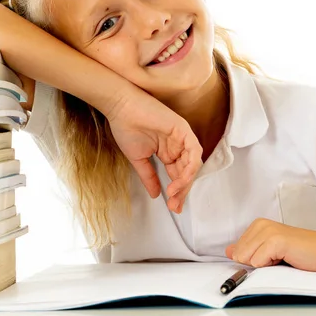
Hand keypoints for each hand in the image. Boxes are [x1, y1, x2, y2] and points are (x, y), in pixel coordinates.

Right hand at [105, 85, 202, 212]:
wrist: (121, 108)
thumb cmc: (126, 128)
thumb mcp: (138, 159)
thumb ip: (149, 176)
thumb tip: (155, 194)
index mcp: (168, 151)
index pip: (178, 175)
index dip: (178, 191)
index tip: (174, 207)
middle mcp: (177, 145)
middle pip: (187, 172)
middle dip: (183, 190)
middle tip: (176, 205)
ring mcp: (182, 137)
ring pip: (193, 164)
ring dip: (186, 181)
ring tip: (174, 193)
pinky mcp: (183, 129)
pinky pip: (194, 151)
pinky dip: (190, 166)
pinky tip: (181, 179)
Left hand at [226, 218, 315, 271]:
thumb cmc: (302, 253)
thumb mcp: (270, 251)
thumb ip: (249, 250)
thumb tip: (229, 252)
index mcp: (257, 225)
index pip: (236, 251)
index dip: (253, 260)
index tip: (271, 257)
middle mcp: (260, 225)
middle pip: (239, 255)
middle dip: (257, 263)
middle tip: (278, 258)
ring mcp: (267, 231)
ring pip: (247, 259)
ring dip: (265, 265)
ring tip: (282, 258)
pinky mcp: (275, 240)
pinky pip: (257, 262)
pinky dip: (270, 266)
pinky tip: (286, 258)